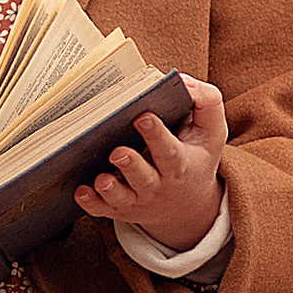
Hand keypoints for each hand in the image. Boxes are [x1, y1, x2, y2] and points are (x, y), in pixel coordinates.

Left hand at [77, 73, 229, 253]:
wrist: (189, 203)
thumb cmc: (196, 155)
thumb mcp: (212, 131)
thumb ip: (206, 101)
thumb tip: (183, 81)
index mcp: (179, 163)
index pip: (168, 150)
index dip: (156, 134)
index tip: (143, 117)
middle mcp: (157, 184)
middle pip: (143, 177)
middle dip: (131, 165)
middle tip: (118, 152)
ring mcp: (137, 198)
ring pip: (122, 197)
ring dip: (110, 189)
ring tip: (101, 179)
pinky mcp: (120, 207)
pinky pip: (103, 210)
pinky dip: (91, 203)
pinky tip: (80, 191)